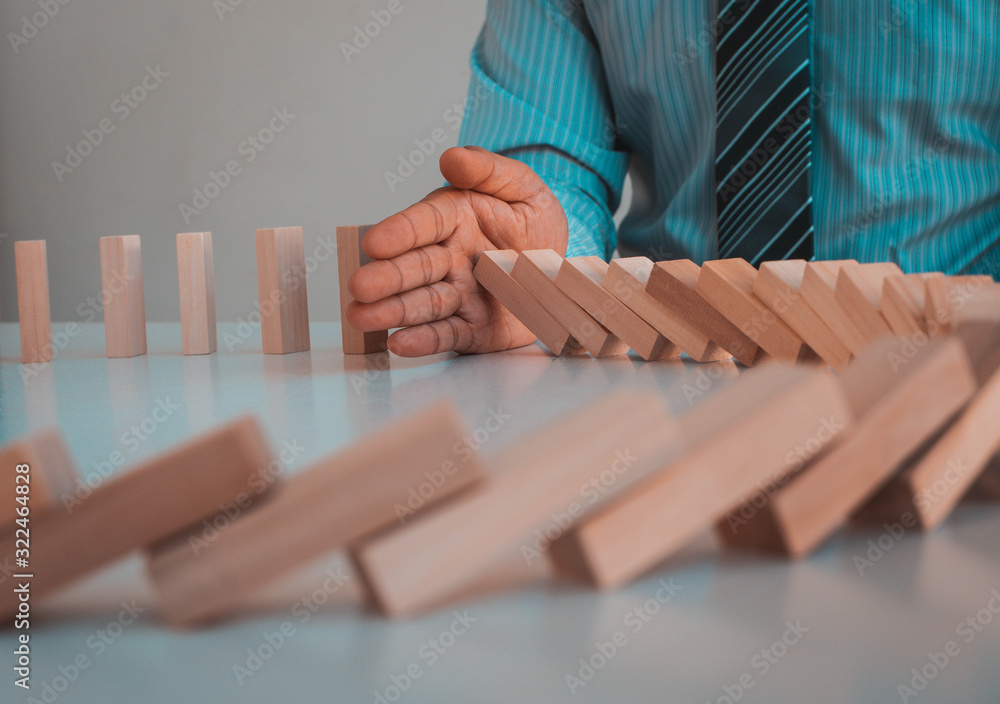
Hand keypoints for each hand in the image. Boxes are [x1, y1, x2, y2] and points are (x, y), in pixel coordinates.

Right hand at [346, 146, 567, 355]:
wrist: (560, 270)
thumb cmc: (534, 223)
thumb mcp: (523, 188)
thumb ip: (489, 172)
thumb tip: (453, 158)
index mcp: (455, 219)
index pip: (423, 224)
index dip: (399, 233)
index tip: (375, 242)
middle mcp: (449, 258)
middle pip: (415, 267)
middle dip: (386, 278)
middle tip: (359, 286)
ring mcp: (459, 296)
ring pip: (423, 303)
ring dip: (393, 311)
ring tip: (360, 317)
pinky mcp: (472, 330)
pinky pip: (446, 335)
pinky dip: (422, 341)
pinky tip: (397, 342)